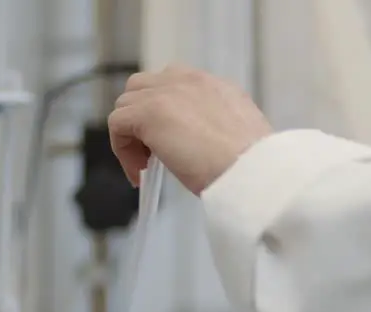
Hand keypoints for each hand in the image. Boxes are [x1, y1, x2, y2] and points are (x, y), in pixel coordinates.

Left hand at [108, 64, 273, 193]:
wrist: (252, 171)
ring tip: (145, 166)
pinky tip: (139, 173)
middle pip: (143, 87)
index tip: (172, 145)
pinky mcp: (148, 112)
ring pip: (126, 105)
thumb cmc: (252, 165)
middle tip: (153, 154)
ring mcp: (165, 92)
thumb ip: (214, 126)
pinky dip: (122, 150)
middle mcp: (188, 79)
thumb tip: (195, 142)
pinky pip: (117, 125)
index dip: (165, 115)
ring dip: (132, 135)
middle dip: (141, 118)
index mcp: (213, 85)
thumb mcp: (237, 134)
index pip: (173, 87)